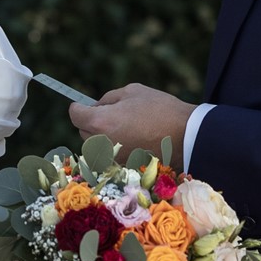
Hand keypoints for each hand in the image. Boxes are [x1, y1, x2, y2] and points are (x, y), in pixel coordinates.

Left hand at [68, 83, 194, 160]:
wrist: (186, 136)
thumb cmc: (160, 110)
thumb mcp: (132, 92)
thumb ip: (108, 98)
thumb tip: (97, 106)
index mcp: (100, 122)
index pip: (75, 115)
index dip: (79, 108)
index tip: (83, 105)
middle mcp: (101, 143)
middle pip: (84, 131)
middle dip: (92, 121)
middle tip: (111, 113)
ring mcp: (112, 158)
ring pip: (97, 145)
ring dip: (104, 135)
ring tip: (126, 126)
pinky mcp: (123, 167)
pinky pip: (111, 155)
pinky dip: (117, 147)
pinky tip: (134, 139)